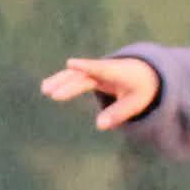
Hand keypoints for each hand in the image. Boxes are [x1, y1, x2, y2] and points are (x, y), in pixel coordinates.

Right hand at [39, 54, 160, 127]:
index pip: (100, 69)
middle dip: (68, 83)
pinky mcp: (91, 75)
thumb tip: (99, 126)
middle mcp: (103, 69)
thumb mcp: (136, 102)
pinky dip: (62, 82)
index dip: (86, 66)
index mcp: (117, 72)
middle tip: (52, 93)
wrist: (144, 72)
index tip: (71, 63)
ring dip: (60, 80)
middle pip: (83, 76)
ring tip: (44, 89)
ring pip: (76, 75)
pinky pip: (75, 78)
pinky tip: (47, 87)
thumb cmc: (141, 88)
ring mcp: (96, 71)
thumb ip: (119, 113)